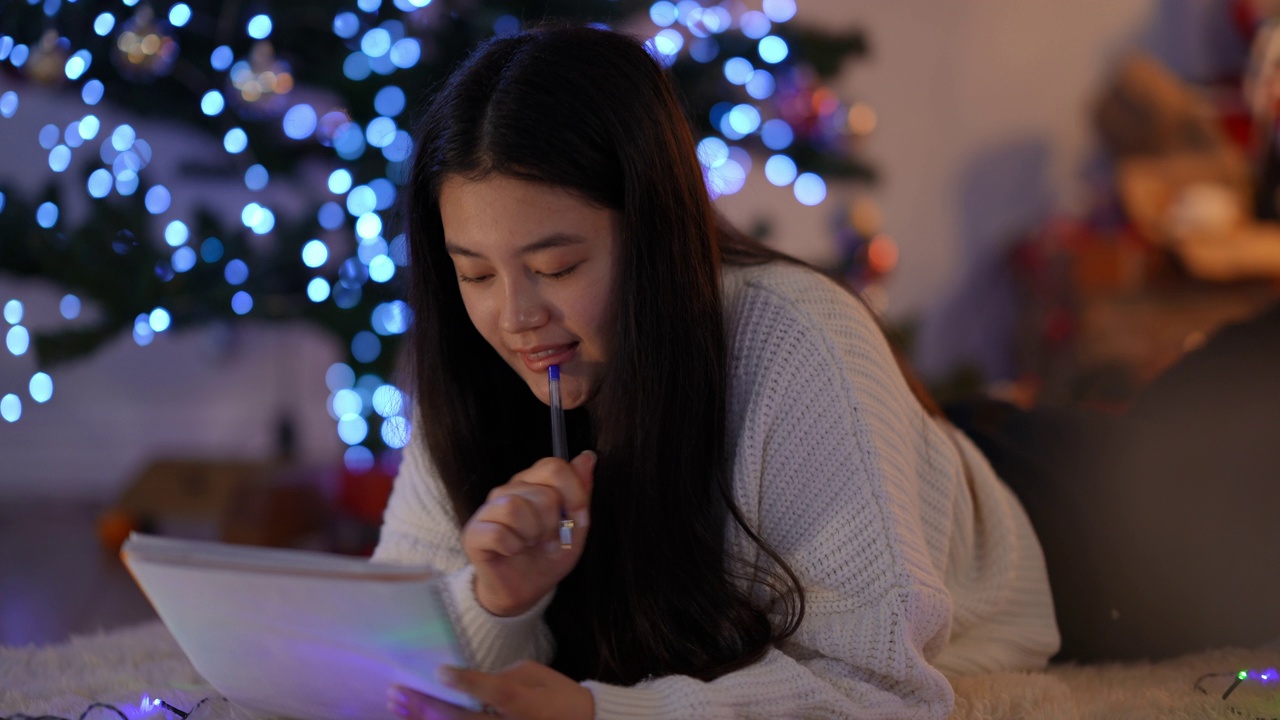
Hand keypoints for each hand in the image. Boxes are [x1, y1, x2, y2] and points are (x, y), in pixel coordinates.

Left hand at [387, 662, 593, 719]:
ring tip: (399, 709)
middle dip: (425, 707)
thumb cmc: (557, 695)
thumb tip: (472, 682)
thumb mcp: (534, 673)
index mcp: (520, 701)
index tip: (438, 671)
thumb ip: (501, 677)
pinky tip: (419, 717)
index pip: (487, 689)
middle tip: (399, 694)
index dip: (462, 680)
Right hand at [463, 450, 594, 615]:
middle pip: (541, 492)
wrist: (524, 591)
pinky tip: (512, 551)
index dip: (574, 494)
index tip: (579, 520)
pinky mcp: (473, 533)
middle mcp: (508, 490)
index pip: (554, 467)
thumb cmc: (547, 558)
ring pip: (514, 507)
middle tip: (548, 540)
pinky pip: (497, 532)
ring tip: (529, 545)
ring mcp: (488, 510)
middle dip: (553, 523)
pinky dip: (512, 547)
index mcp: (533, 484)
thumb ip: (581, 493)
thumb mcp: (575, 529)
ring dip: (531, 534)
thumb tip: (587, 457)